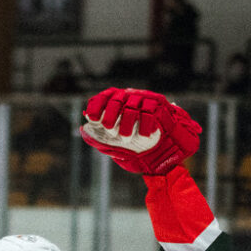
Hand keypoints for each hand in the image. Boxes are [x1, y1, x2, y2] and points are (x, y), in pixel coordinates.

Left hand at [80, 88, 199, 175]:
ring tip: (126, 137)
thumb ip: (100, 139)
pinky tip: (145, 135)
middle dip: (110, 115)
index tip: (92, 118)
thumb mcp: (117, 147)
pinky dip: (145, 125)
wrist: (167, 154)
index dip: (97, 105)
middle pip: (118, 99)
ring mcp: (147, 100)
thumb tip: (83, 129)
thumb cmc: (140, 150)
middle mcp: (132, 98)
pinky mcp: (161, 106)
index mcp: (120, 104)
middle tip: (109, 129)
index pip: (105, 96)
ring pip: (133, 106)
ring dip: (127, 123)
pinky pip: (150, 112)